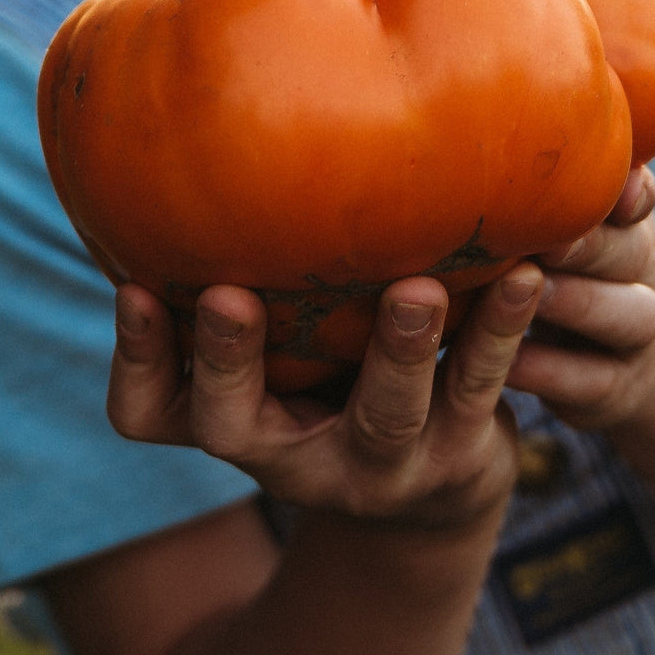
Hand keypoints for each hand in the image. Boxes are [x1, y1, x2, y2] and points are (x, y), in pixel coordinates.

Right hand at [106, 264, 544, 529]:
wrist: (431, 495)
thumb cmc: (333, 389)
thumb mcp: (282, 360)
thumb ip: (254, 292)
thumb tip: (203, 159)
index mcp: (235, 426)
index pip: (148, 412)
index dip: (137, 358)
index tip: (131, 286)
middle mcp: (291, 459)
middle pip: (237, 425)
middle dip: (231, 359)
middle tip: (228, 296)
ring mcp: (379, 465)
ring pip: (382, 414)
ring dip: (397, 349)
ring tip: (415, 290)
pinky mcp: (458, 454)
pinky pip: (479, 388)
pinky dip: (500, 329)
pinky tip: (523, 273)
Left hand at [508, 167, 654, 430]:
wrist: (626, 362)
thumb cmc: (562, 275)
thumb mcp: (563, 234)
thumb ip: (536, 196)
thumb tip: (466, 132)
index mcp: (626, 225)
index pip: (639, 197)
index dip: (629, 191)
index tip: (608, 186)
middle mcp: (640, 274)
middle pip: (634, 251)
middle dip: (589, 240)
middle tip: (541, 233)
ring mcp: (635, 336)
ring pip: (631, 314)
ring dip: (579, 301)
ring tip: (528, 289)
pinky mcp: (615, 390)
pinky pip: (591, 381)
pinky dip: (551, 370)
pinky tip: (508, 361)